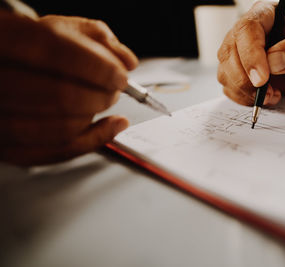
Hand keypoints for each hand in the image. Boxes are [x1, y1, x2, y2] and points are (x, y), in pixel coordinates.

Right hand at [0, 13, 137, 165]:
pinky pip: (53, 154)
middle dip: (102, 95)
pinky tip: (109, 127)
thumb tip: (126, 60)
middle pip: (60, 95)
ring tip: (106, 101)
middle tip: (115, 90)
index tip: (120, 75)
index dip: (98, 67)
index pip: (55, 52)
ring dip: (96, 117)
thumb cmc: (31, 49)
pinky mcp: (5, 145)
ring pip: (60, 129)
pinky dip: (91, 142)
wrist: (4, 69)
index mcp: (3, 38)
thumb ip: (95, 37)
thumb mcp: (58, 28)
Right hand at [217, 1, 284, 105]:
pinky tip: (264, 96)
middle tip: (270, 92)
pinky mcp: (232, 71)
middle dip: (246, 79)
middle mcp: (244, 32)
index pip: (247, 28)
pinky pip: (228, 87)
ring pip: (225, 72)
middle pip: (229, 52)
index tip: (262, 78)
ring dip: (245, 91)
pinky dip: (244, 98)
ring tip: (272, 94)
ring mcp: (235, 52)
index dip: (251, 55)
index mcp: (266, 14)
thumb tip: (274, 61)